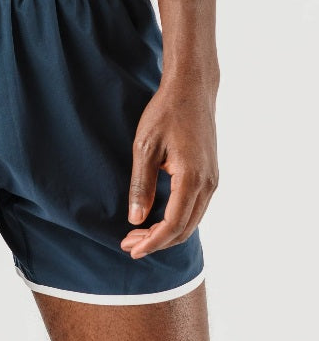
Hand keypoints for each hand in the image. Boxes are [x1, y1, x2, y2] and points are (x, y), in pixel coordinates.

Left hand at [120, 77, 217, 258]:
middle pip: (184, 228)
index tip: (132, 250)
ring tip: (137, 235)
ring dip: (165, 233)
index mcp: (191, 178)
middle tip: (128, 245)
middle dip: (156, 242)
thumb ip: (140, 185)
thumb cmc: (165, 114)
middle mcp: (208, 184)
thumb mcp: (144, 148)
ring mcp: (212, 180)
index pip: (173, 224)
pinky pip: (194, 208)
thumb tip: (136, 219)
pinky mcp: (209, 175)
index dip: (152, 242)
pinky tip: (155, 219)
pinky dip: (175, 220)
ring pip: (191, 221)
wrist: (192, 90)